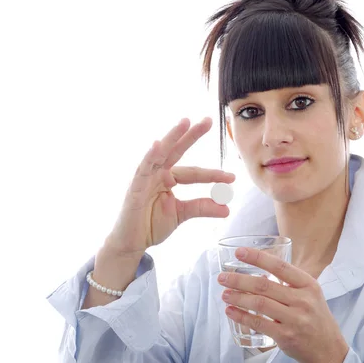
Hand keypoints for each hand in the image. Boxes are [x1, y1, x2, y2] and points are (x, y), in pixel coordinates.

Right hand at [107, 117, 234, 256]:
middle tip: (209, 120)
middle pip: (177, 151)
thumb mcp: (182, 214)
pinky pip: (143, 168)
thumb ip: (202, 208)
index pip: (194, 173)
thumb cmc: (151, 225)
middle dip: (192, 135)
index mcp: (169, 178)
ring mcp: (145, 177)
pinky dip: (150, 155)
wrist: (131, 242)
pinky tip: (158, 144)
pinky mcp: (135, 186)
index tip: (232, 178)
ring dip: (172, 137)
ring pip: (161, 153)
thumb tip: (227, 208)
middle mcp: (157, 173)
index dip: (213, 175)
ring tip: (185, 122)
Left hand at [218, 248, 348, 362]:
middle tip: (223, 277)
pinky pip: (259, 323)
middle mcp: (302, 300)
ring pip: (259, 303)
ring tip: (225, 294)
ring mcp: (295, 319)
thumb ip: (288, 281)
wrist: (328, 349)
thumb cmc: (315, 317)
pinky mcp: (286, 336)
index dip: (257, 257)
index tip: (239, 252)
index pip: (279, 266)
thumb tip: (258, 269)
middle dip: (239, 280)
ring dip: (238, 297)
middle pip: (264, 285)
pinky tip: (231, 311)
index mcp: (308, 284)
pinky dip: (241, 316)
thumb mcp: (310, 293)